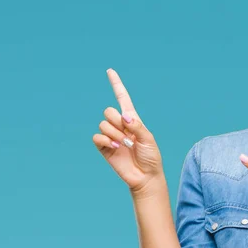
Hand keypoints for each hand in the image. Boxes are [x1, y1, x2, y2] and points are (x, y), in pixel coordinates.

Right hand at [92, 69, 163, 192]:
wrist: (145, 176)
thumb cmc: (151, 157)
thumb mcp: (149, 139)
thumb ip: (137, 126)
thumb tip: (124, 116)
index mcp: (132, 119)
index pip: (122, 98)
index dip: (116, 84)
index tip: (110, 71)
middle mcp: (120, 126)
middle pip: (108, 111)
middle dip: (116, 121)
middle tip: (127, 134)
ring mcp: (111, 136)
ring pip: (103, 124)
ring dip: (114, 134)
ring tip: (124, 145)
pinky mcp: (104, 148)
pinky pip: (96, 137)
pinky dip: (105, 141)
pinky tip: (115, 148)